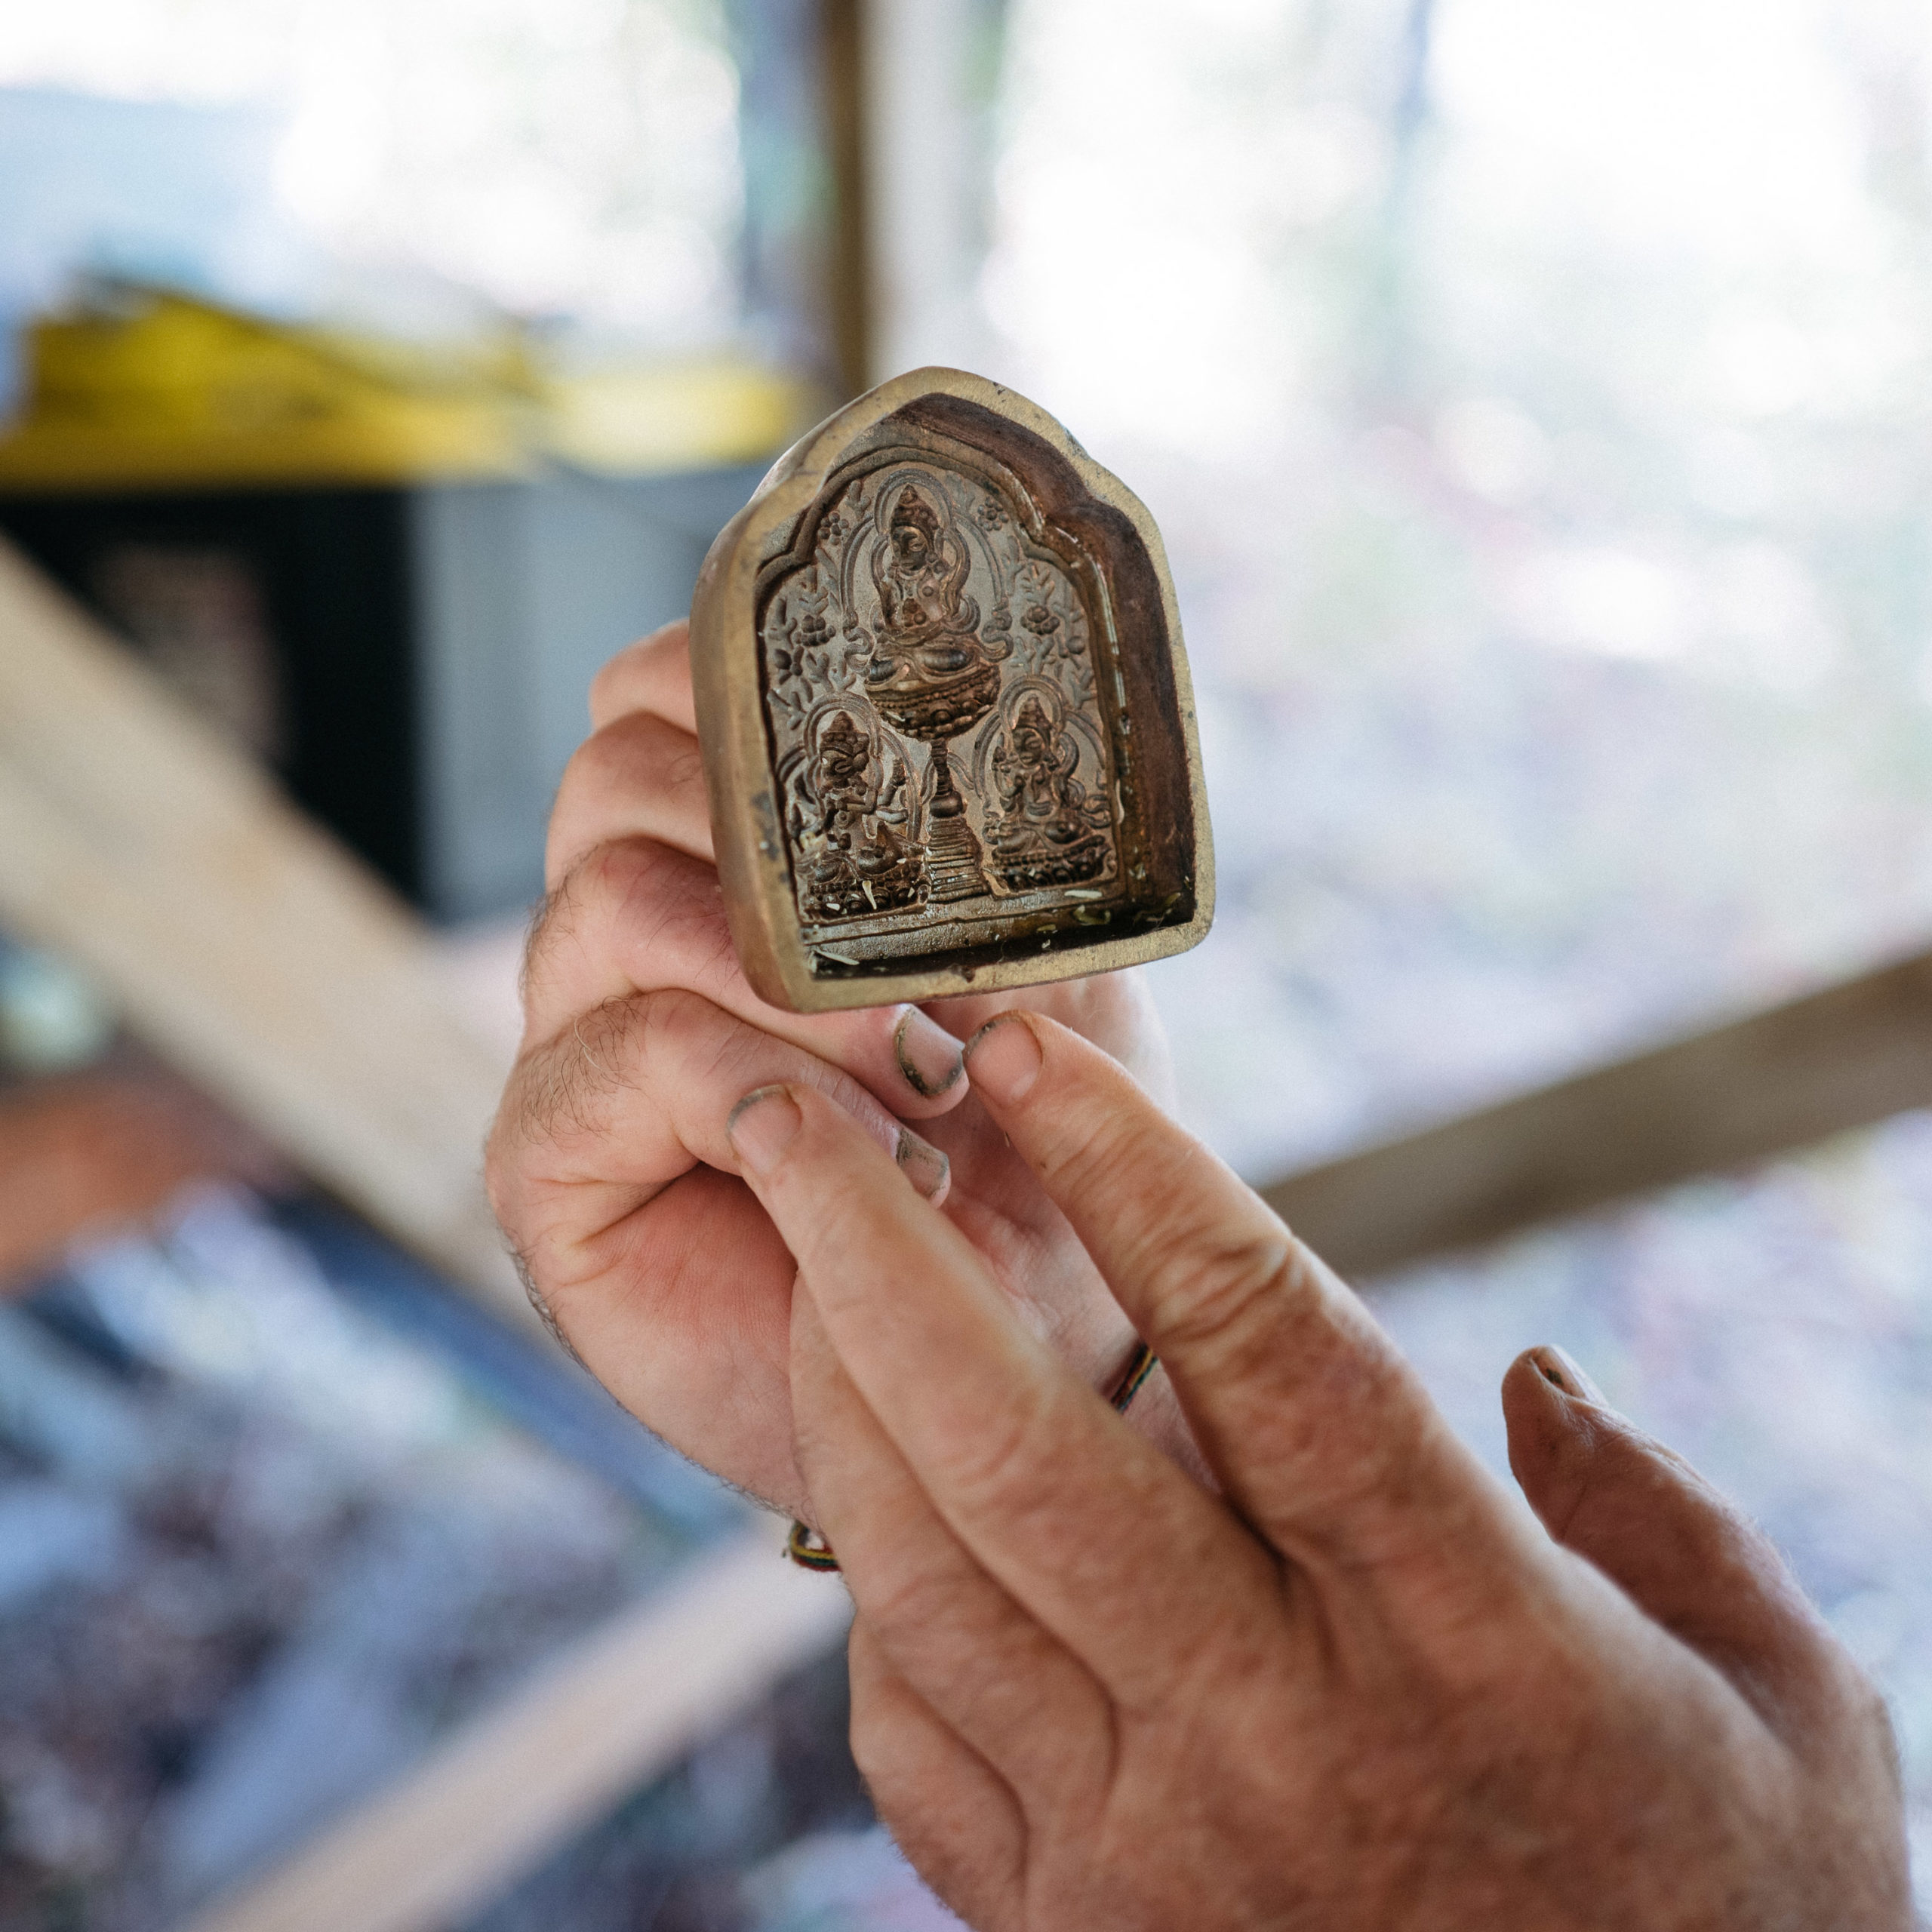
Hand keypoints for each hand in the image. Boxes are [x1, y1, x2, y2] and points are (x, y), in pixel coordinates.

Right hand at [486, 622, 1195, 1513]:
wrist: (1025, 1346)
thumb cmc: (1039, 1146)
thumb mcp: (1046, 975)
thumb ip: (981, 862)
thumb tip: (960, 746)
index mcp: (719, 857)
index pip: (655, 698)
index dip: (732, 689)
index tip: (866, 751)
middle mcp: (624, 930)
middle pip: (616, 779)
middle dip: (777, 846)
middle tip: (916, 959)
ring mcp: (573, 1038)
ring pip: (613, 902)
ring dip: (785, 980)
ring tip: (918, 1075)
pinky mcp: (548, 1160)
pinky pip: (619, 1056)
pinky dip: (749, 1085)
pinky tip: (851, 1156)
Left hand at [726, 1013, 1910, 1930]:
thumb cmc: (1729, 1925)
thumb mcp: (1776, 1703)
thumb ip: (1655, 1509)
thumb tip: (1532, 1380)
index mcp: (1468, 1636)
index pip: (1269, 1348)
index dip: (1140, 1172)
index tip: (1031, 1050)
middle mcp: (1281, 1736)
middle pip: (1024, 1453)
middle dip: (878, 1254)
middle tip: (792, 1113)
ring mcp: (1146, 1856)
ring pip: (927, 1579)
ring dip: (840, 1391)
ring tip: (806, 1257)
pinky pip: (914, 1730)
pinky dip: (879, 1582)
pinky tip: (884, 1488)